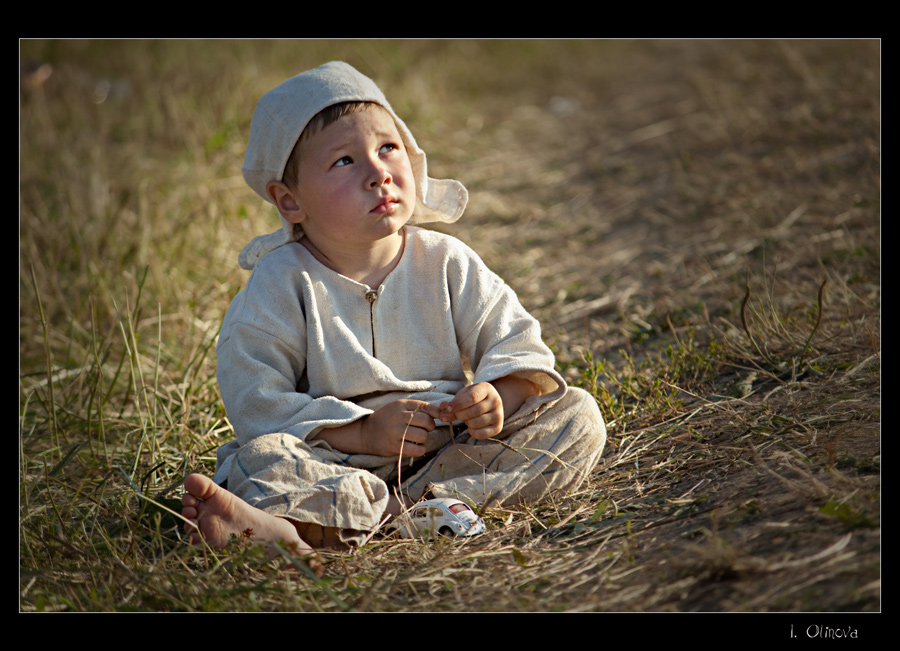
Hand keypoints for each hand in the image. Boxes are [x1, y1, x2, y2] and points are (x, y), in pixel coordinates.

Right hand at [314, 399, 439, 456]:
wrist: (366, 433)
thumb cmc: (388, 419)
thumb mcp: (401, 407)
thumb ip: (420, 408)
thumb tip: (444, 409)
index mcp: (401, 404)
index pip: (427, 407)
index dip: (436, 414)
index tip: (437, 418)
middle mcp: (398, 417)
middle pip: (427, 422)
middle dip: (429, 427)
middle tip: (423, 429)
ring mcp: (396, 432)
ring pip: (423, 436)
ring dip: (423, 439)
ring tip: (416, 437)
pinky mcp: (394, 446)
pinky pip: (417, 450)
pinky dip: (420, 449)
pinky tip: (414, 446)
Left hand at [437, 382, 503, 439]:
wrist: (489, 403)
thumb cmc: (472, 398)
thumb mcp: (463, 395)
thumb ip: (452, 403)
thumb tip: (442, 412)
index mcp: (487, 388)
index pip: (472, 397)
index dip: (458, 404)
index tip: (448, 408)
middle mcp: (496, 401)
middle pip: (474, 411)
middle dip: (459, 415)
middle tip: (452, 415)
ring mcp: (499, 414)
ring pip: (476, 423)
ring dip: (466, 422)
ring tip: (466, 418)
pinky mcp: (498, 427)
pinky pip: (481, 434)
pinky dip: (471, 432)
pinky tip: (470, 427)